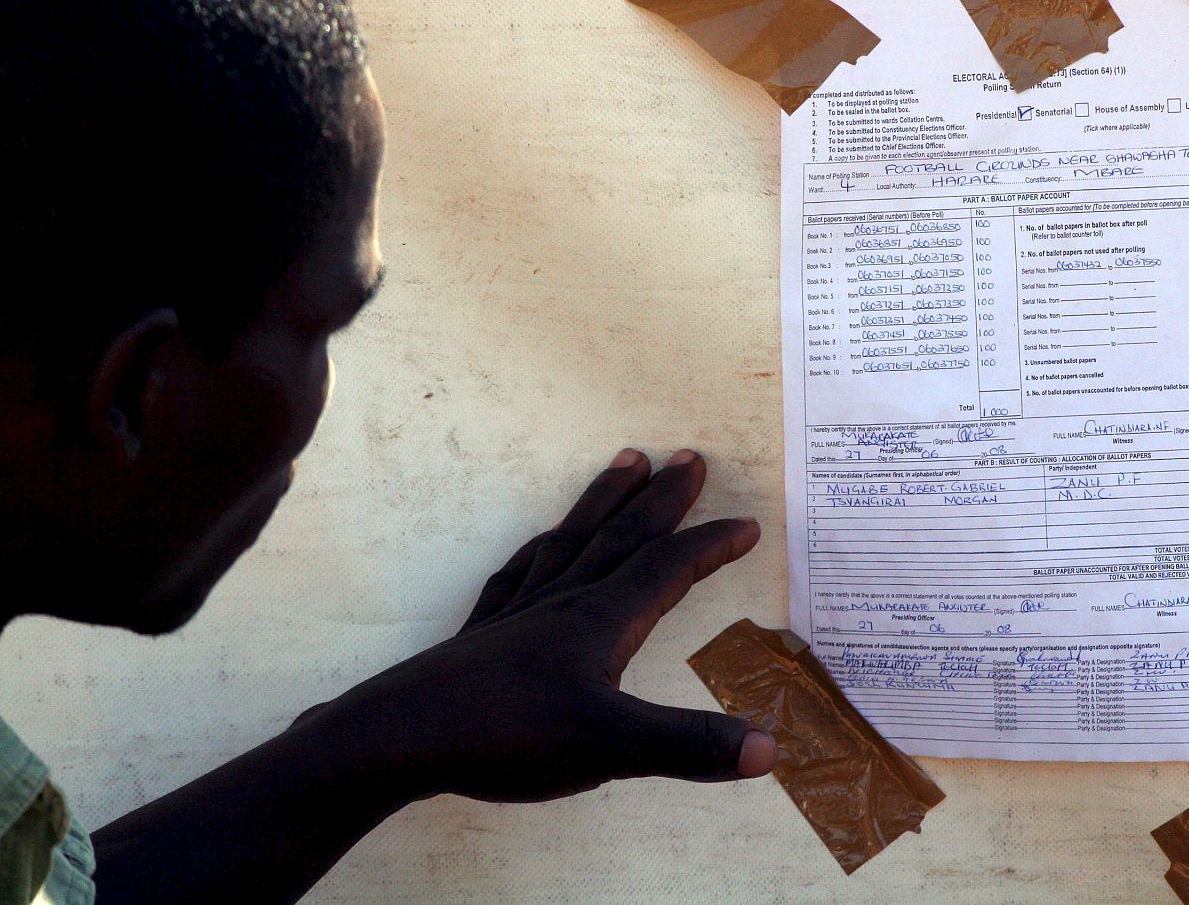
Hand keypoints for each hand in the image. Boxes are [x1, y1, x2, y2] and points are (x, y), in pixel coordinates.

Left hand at [314, 448, 775, 804]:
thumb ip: (690, 744)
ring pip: (572, 540)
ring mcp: (518, 614)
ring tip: (624, 462)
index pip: (666, 568)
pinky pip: (518, 574)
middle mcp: (563, 603)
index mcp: (601, 620)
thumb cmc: (506, 736)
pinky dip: (538, 550)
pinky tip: (541, 544)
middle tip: (688, 457)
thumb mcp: (612, 746)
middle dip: (661, 498)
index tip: (747, 525)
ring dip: (604, 500)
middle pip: (621, 536)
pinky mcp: (482, 635)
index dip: (710, 545)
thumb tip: (771, 749)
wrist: (399, 738)